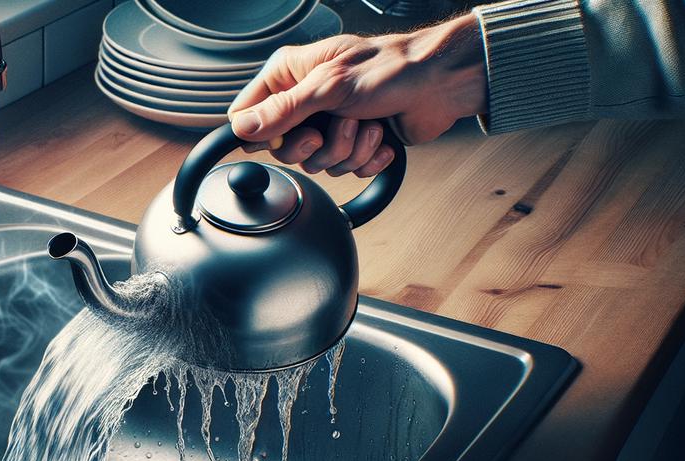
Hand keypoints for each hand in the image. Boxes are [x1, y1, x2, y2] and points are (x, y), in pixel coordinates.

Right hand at [228, 14, 486, 177]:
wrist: (440, 83)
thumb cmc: (392, 68)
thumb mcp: (329, 86)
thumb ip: (283, 110)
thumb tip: (243, 128)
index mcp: (291, 74)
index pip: (249, 114)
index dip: (264, 133)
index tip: (290, 132)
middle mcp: (307, 98)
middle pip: (284, 147)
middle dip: (316, 145)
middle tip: (333, 127)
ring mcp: (330, 122)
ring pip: (317, 162)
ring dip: (347, 149)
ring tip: (366, 123)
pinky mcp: (353, 142)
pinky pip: (344, 168)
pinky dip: (365, 157)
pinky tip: (378, 135)